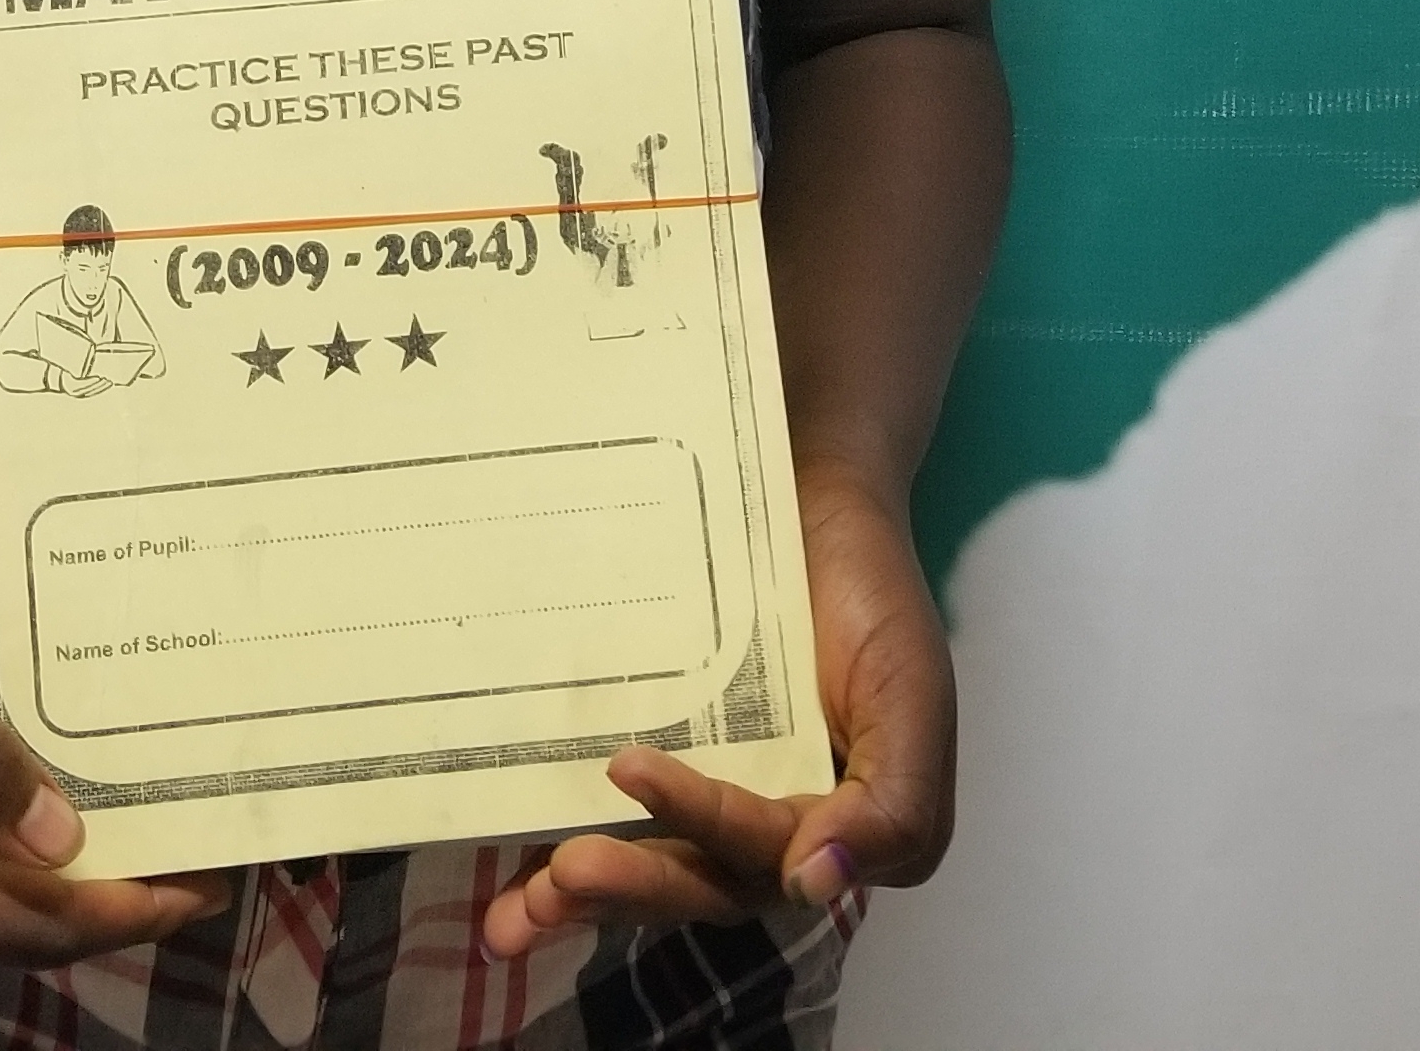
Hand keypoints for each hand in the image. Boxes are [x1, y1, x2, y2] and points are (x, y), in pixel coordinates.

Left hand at [477, 458, 957, 958]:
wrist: (815, 501)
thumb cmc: (870, 598)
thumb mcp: (911, 698)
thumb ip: (895, 807)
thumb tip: (817, 884)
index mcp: (831, 832)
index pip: (759, 857)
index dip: (700, 824)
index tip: (632, 768)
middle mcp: (764, 829)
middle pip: (695, 882)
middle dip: (629, 888)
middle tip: (561, 878)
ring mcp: (706, 793)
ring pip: (649, 865)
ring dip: (583, 898)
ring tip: (514, 918)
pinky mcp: (659, 755)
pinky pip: (609, 815)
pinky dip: (559, 848)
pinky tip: (508, 881)